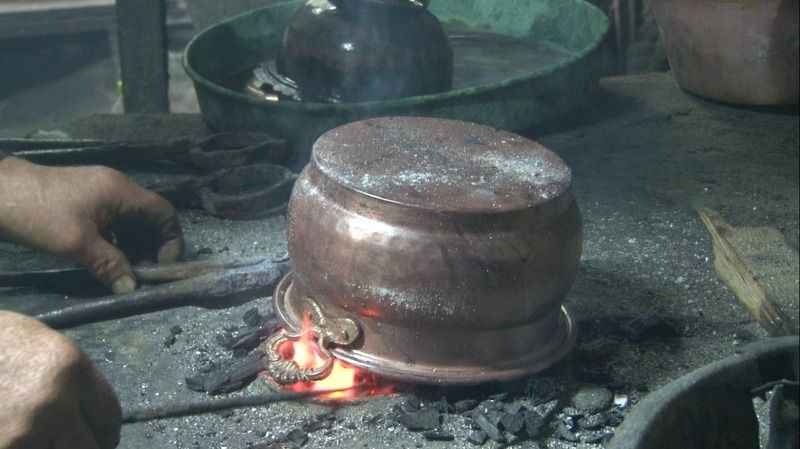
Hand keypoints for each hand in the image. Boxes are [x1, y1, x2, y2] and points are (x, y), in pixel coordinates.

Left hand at [0, 157, 183, 293]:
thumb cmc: (39, 214)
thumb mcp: (77, 243)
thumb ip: (109, 264)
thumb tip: (130, 288)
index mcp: (121, 192)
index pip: (165, 212)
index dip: (171, 241)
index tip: (161, 267)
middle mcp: (117, 188)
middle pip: (150, 218)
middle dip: (152, 247)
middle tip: (142, 275)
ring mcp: (100, 193)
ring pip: (131, 222)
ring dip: (133, 246)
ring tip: (124, 272)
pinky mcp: (86, 201)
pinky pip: (114, 222)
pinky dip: (117, 241)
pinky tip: (107, 260)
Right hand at [0, 311, 120, 448]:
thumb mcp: (43, 346)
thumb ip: (72, 380)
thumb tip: (87, 416)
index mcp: (72, 369)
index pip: (110, 415)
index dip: (106, 432)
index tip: (101, 438)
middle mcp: (53, 404)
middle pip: (90, 447)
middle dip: (85, 446)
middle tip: (71, 442)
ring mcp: (22, 435)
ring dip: (52, 447)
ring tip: (39, 438)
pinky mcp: (1, 447)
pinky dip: (27, 448)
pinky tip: (19, 439)